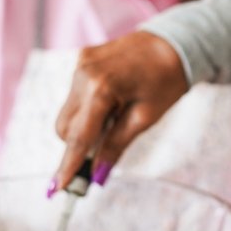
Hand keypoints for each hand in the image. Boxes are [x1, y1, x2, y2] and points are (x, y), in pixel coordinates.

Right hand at [53, 31, 187, 189]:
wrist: (173, 42)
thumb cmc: (166, 80)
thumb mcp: (145, 117)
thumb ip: (116, 146)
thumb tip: (98, 175)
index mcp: (101, 87)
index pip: (79, 136)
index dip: (69, 165)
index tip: (57, 189)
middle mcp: (83, 73)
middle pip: (65, 127)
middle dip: (78, 146)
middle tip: (98, 160)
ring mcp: (80, 64)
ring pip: (67, 112)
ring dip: (84, 127)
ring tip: (114, 120)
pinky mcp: (82, 60)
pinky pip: (75, 95)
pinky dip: (87, 108)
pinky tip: (111, 104)